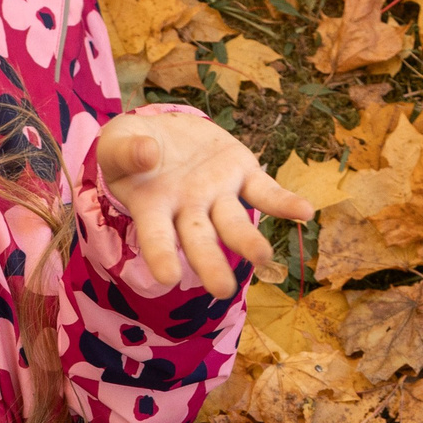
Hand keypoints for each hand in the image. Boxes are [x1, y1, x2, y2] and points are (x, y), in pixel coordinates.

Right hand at [96, 112, 312, 297]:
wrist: (161, 133)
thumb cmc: (130, 147)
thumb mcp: (117, 142)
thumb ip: (126, 150)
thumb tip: (148, 154)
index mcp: (153, 208)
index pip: (156, 237)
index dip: (161, 255)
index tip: (167, 278)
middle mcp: (188, 210)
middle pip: (199, 240)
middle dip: (210, 263)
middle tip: (221, 289)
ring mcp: (217, 195)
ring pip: (234, 224)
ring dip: (249, 241)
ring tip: (263, 257)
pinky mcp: (242, 174)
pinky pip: (265, 192)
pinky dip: (285, 203)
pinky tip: (305, 212)